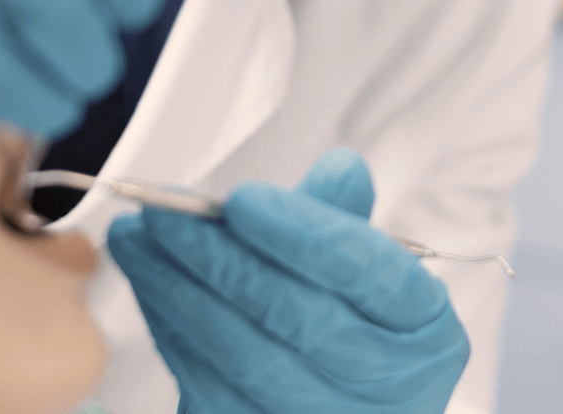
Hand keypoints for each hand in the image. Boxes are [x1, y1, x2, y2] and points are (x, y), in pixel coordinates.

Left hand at [108, 149, 469, 413]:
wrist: (347, 403)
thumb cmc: (358, 325)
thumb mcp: (369, 271)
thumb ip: (343, 221)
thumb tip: (341, 171)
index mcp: (426, 333)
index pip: (368, 272)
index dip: (301, 232)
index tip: (241, 199)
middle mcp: (389, 389)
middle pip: (297, 317)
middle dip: (221, 257)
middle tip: (164, 212)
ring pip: (243, 355)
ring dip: (178, 290)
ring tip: (137, 239)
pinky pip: (208, 384)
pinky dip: (172, 329)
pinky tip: (149, 285)